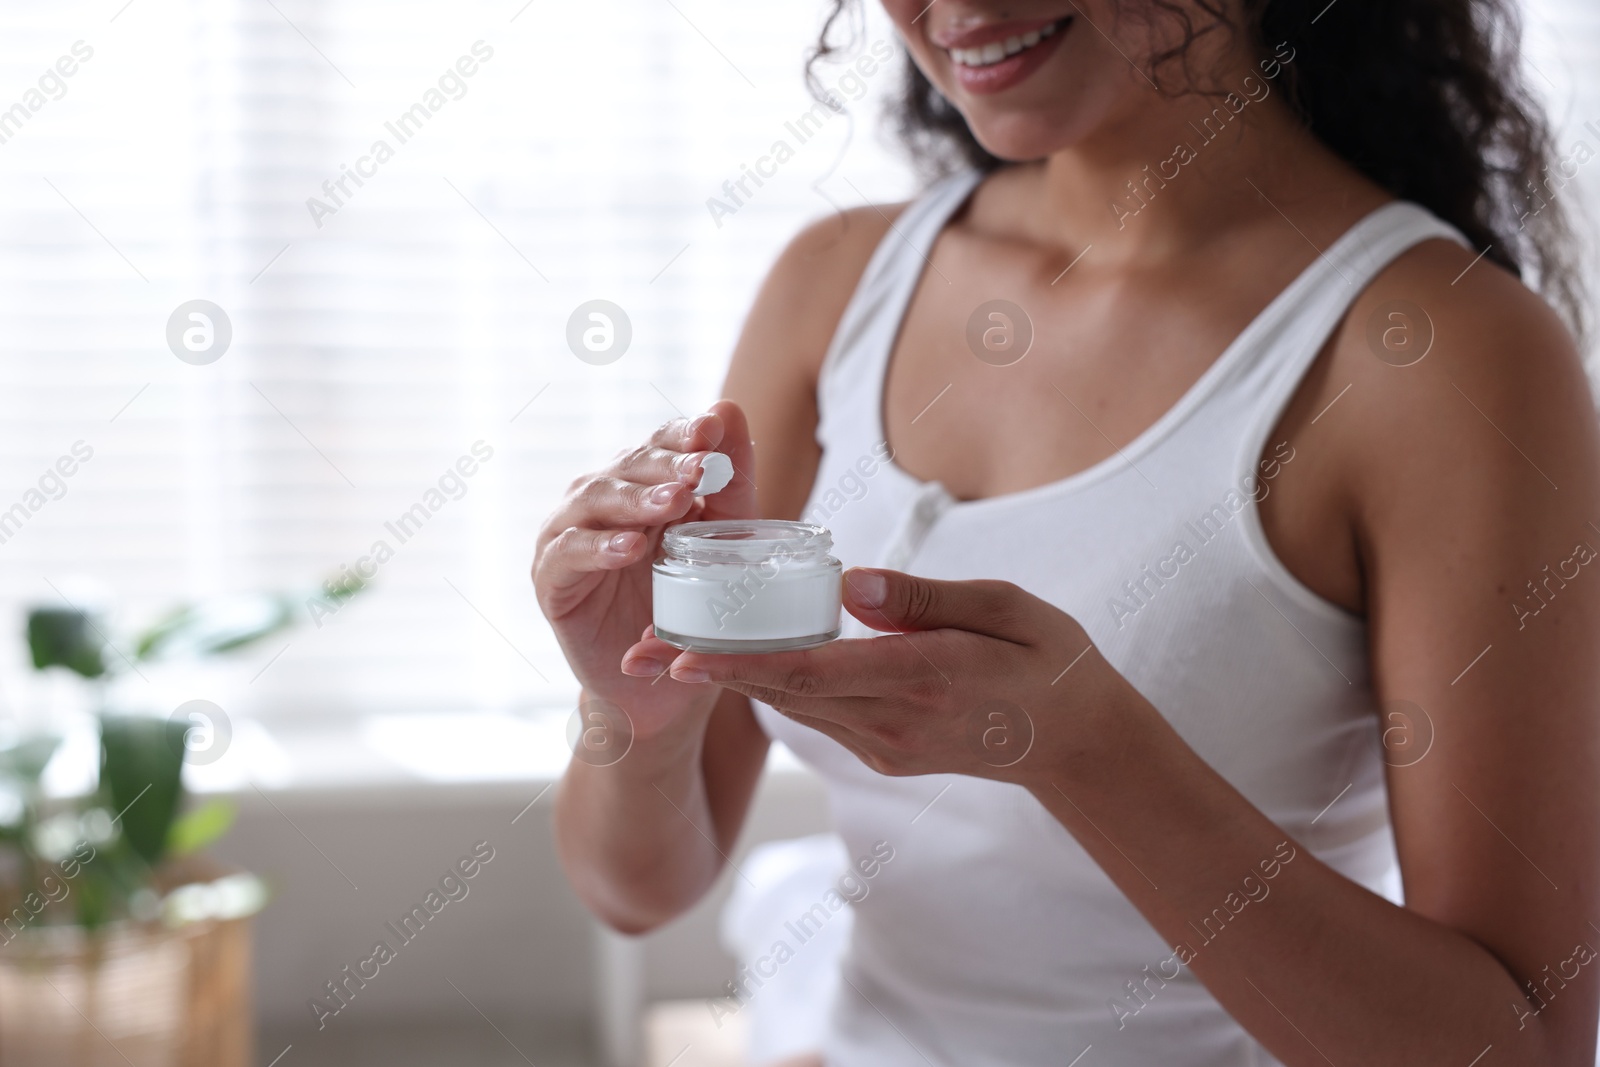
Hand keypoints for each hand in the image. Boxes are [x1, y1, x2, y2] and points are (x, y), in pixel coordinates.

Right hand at [533, 399, 757, 737]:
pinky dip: (597, 548)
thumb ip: (730, 485)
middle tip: (700, 469)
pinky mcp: (550, 578)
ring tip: (672, 504)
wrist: (662, 685)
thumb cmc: (692, 608)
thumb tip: (729, 407)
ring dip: (634, 500)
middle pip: (627, 466)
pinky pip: (568, 554)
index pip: (659, 444)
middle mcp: (601, 499)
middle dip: (665, 465)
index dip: (682, 434)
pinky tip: (628, 548)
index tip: (712, 429)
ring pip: (594, 500)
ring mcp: (570, 534)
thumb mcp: (723, 546)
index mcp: (643, 485)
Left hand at [627, 567, 1125, 786]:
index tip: (677, 656)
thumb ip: (924, 597)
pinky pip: (815, 714)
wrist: (1077, 741)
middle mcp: (891, 722)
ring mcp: (883, 744)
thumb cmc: (1048, 659)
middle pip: (782, 694)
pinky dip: (772, 686)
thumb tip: (849, 581)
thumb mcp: (1006, 608)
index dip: (738, 665)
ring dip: (730, 681)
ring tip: (665, 652)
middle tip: (636, 655)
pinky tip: (735, 660)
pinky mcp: (882, 751)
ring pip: (791, 706)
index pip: (811, 673)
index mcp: (922, 678)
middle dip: (709, 673)